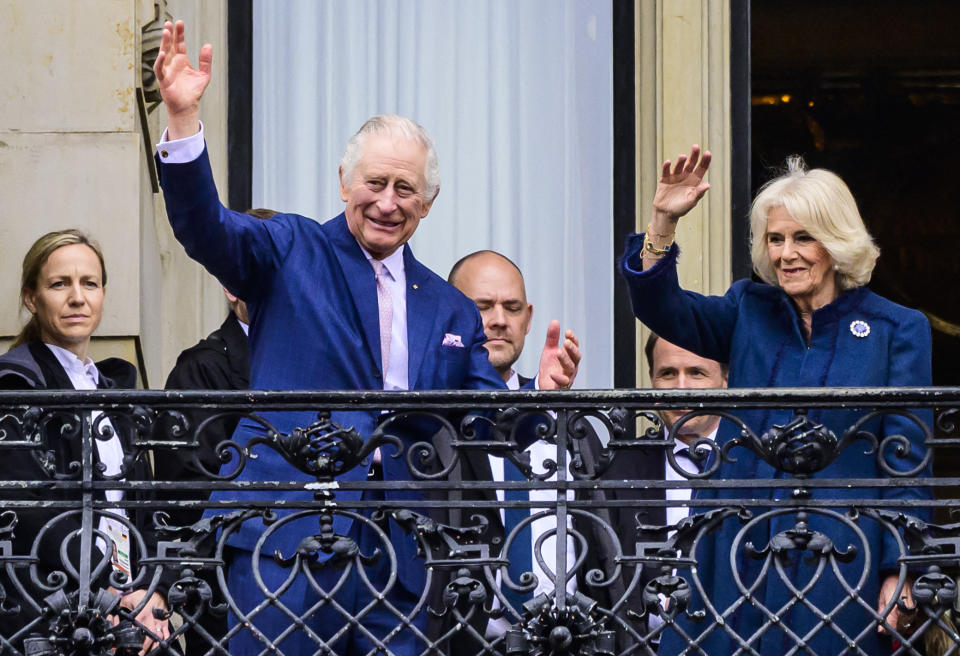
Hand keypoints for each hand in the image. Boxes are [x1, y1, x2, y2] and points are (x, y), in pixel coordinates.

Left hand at [115, 589, 169, 654]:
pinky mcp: (165, 620)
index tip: (129, 648)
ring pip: (159, 637)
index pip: (139, 630)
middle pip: (150, 637)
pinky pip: (167, 632)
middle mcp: (153, 619)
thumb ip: (120, 611)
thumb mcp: (127, 600)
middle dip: (144, 648)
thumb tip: (113, 621)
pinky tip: (161, 644)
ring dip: (154, 646)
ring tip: (148, 651)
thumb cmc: (142, 594)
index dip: (134, 641)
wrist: (156, 588)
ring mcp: (160, 620)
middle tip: (139, 654)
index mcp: (143, 614)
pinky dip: (165, 639)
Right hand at [153, 20, 212, 138]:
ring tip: (165, 32)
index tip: (179, 23)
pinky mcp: (163, 79)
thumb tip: (208, 45)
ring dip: (164, 43)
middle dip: (169, 34)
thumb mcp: (204, 74)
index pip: (179, 44)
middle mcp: (173, 63)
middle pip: (170, 45)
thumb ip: (206, 61)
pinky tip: (163, 53)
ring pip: (163, 54)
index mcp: (181, 60)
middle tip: (169, 23)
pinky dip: (160, 61)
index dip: (179, 34)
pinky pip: (159, 68)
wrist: (187, 106)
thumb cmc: (194, 91)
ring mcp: (167, 70)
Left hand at [537, 321, 580, 389]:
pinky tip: (553, 374)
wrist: (545, 383)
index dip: (573, 339)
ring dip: (565, 359)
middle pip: (576, 357)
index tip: (567, 332)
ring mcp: (568, 376)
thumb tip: (555, 322)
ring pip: (570, 368)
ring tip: (558, 352)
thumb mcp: (550, 350)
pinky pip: (563, 383)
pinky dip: (559, 379)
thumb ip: (552, 337)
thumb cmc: (551, 367)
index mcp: (570, 356)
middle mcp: (572, 366)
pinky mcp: (561, 386)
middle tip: (566, 342)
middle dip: (572, 349)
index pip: (575, 346)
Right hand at [651, 145, 711, 229]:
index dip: (705, 161)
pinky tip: (669, 162)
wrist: (666, 214)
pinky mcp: (665, 180)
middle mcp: (685, 177)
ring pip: (679, 166)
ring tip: (683, 157)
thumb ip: (698, 193)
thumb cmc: (681, 209)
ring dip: (681, 161)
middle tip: (696, 147)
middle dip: (694, 155)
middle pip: (691, 163)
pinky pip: (666, 171)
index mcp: (694, 181)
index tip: (708, 153)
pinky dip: (667, 166)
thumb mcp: (691, 201)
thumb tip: (707, 185)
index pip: (701, 168)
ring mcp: (675, 177)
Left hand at [877, 573, 917, 635]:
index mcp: (896, 609)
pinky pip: (912, 624)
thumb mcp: (882, 598)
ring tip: (893, 616)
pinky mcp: (917, 611)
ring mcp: (913, 613)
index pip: (892, 628)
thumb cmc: (891, 584)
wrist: (904, 576)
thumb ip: (881, 614)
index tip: (882, 629)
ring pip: (905, 627)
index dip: (886, 630)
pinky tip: (901, 618)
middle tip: (887, 621)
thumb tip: (880, 629)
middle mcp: (906, 613)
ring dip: (899, 625)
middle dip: (892, 627)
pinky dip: (906, 624)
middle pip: (899, 629)